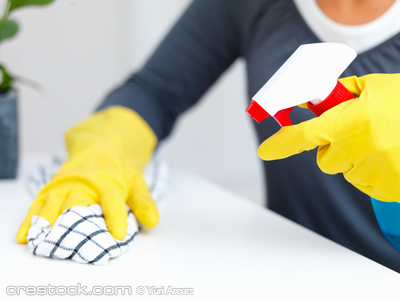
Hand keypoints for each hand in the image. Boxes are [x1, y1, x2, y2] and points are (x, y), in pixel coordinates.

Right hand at [17, 106, 158, 242]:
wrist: (100, 144)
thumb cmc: (119, 170)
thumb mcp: (136, 182)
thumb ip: (143, 203)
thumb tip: (153, 222)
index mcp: (109, 182)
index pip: (113, 201)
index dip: (115, 218)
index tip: (118, 235)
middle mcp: (85, 183)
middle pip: (78, 204)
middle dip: (75, 225)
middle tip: (71, 247)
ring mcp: (66, 184)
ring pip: (55, 204)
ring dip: (49, 224)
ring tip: (44, 244)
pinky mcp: (52, 187)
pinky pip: (39, 203)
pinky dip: (32, 219)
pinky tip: (26, 235)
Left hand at [258, 74, 399, 202]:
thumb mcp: (372, 87)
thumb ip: (337, 94)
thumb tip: (308, 100)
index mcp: (357, 120)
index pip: (307, 135)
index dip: (282, 143)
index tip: (266, 150)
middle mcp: (364, 148)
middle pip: (324, 159)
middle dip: (333, 147)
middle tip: (357, 132)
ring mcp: (378, 171)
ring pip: (343, 170)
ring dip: (353, 159)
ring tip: (381, 143)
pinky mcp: (387, 189)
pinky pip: (362, 182)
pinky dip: (369, 171)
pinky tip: (389, 157)